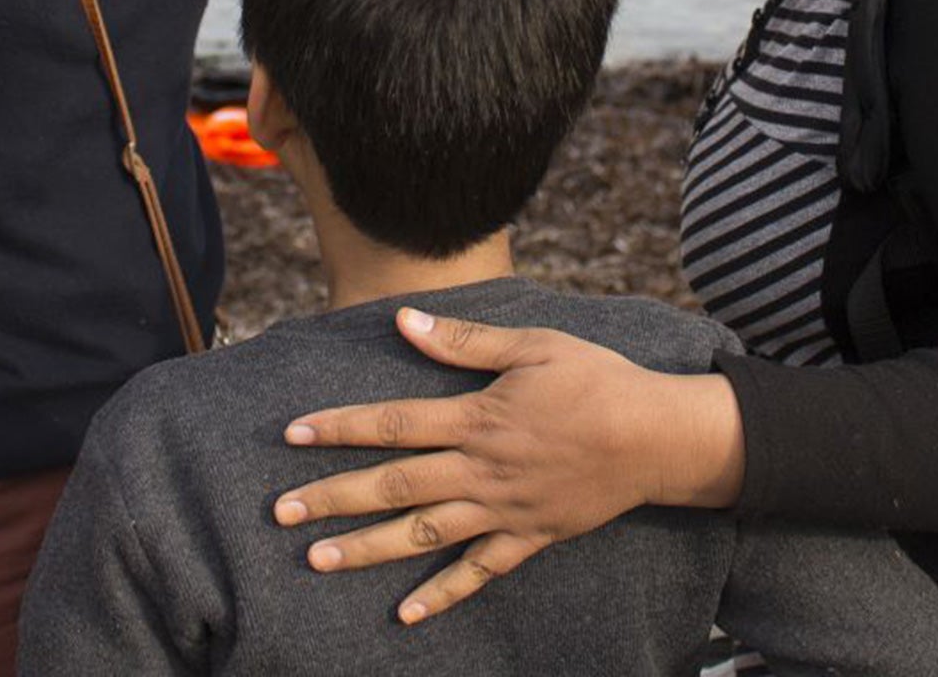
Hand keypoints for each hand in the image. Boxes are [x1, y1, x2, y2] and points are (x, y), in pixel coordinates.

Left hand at [272, 308, 742, 624]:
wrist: (656, 437)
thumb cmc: (596, 380)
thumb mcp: (532, 345)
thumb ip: (463, 342)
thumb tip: (403, 323)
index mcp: (477, 418)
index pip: (393, 424)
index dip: (340, 428)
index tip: (293, 434)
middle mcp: (480, 470)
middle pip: (394, 487)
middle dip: (333, 498)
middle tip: (280, 513)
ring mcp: (502, 510)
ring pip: (423, 535)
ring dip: (367, 549)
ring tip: (318, 560)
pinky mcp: (528, 538)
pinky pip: (477, 573)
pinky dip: (441, 595)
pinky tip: (405, 614)